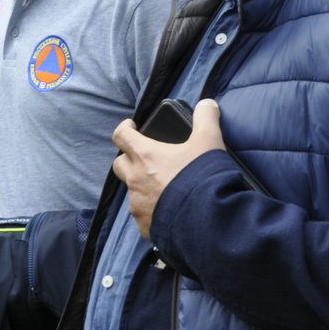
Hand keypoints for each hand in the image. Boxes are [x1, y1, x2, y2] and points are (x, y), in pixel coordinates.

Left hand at [112, 98, 224, 238]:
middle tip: (144, 159)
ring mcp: (137, 204)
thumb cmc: (203, 177)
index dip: (124, 128)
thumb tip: (207, 104)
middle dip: (128, 160)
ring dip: (142, 187)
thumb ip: (206, 119)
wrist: (207, 219)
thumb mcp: (209, 141)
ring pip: (131, 192)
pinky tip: (168, 211)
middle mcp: (135, 179)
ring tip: (162, 189)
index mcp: (145, 156)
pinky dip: (152, 211)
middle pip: (119, 165)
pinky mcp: (145, 225)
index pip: (121, 135)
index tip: (131, 126)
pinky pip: (143, 216)